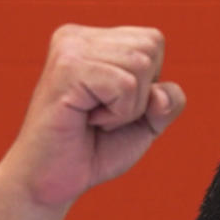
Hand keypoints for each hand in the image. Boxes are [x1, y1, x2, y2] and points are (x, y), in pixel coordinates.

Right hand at [1, 24, 185, 208]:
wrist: (51, 183)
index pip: (153, 41)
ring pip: (140, 65)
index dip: (148, 85)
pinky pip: (125, 85)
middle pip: (150, 47)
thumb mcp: (144, 124)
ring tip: (94, 119)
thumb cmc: (93, 151)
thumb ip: (168, 102)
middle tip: (102, 116)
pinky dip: (117, 114)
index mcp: (92, 39)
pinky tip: (88, 120)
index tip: (112, 106)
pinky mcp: (67, 69)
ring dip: (127, 108)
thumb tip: (160, 93)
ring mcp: (69, 49)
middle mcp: (77, 36)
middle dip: (140, 96)